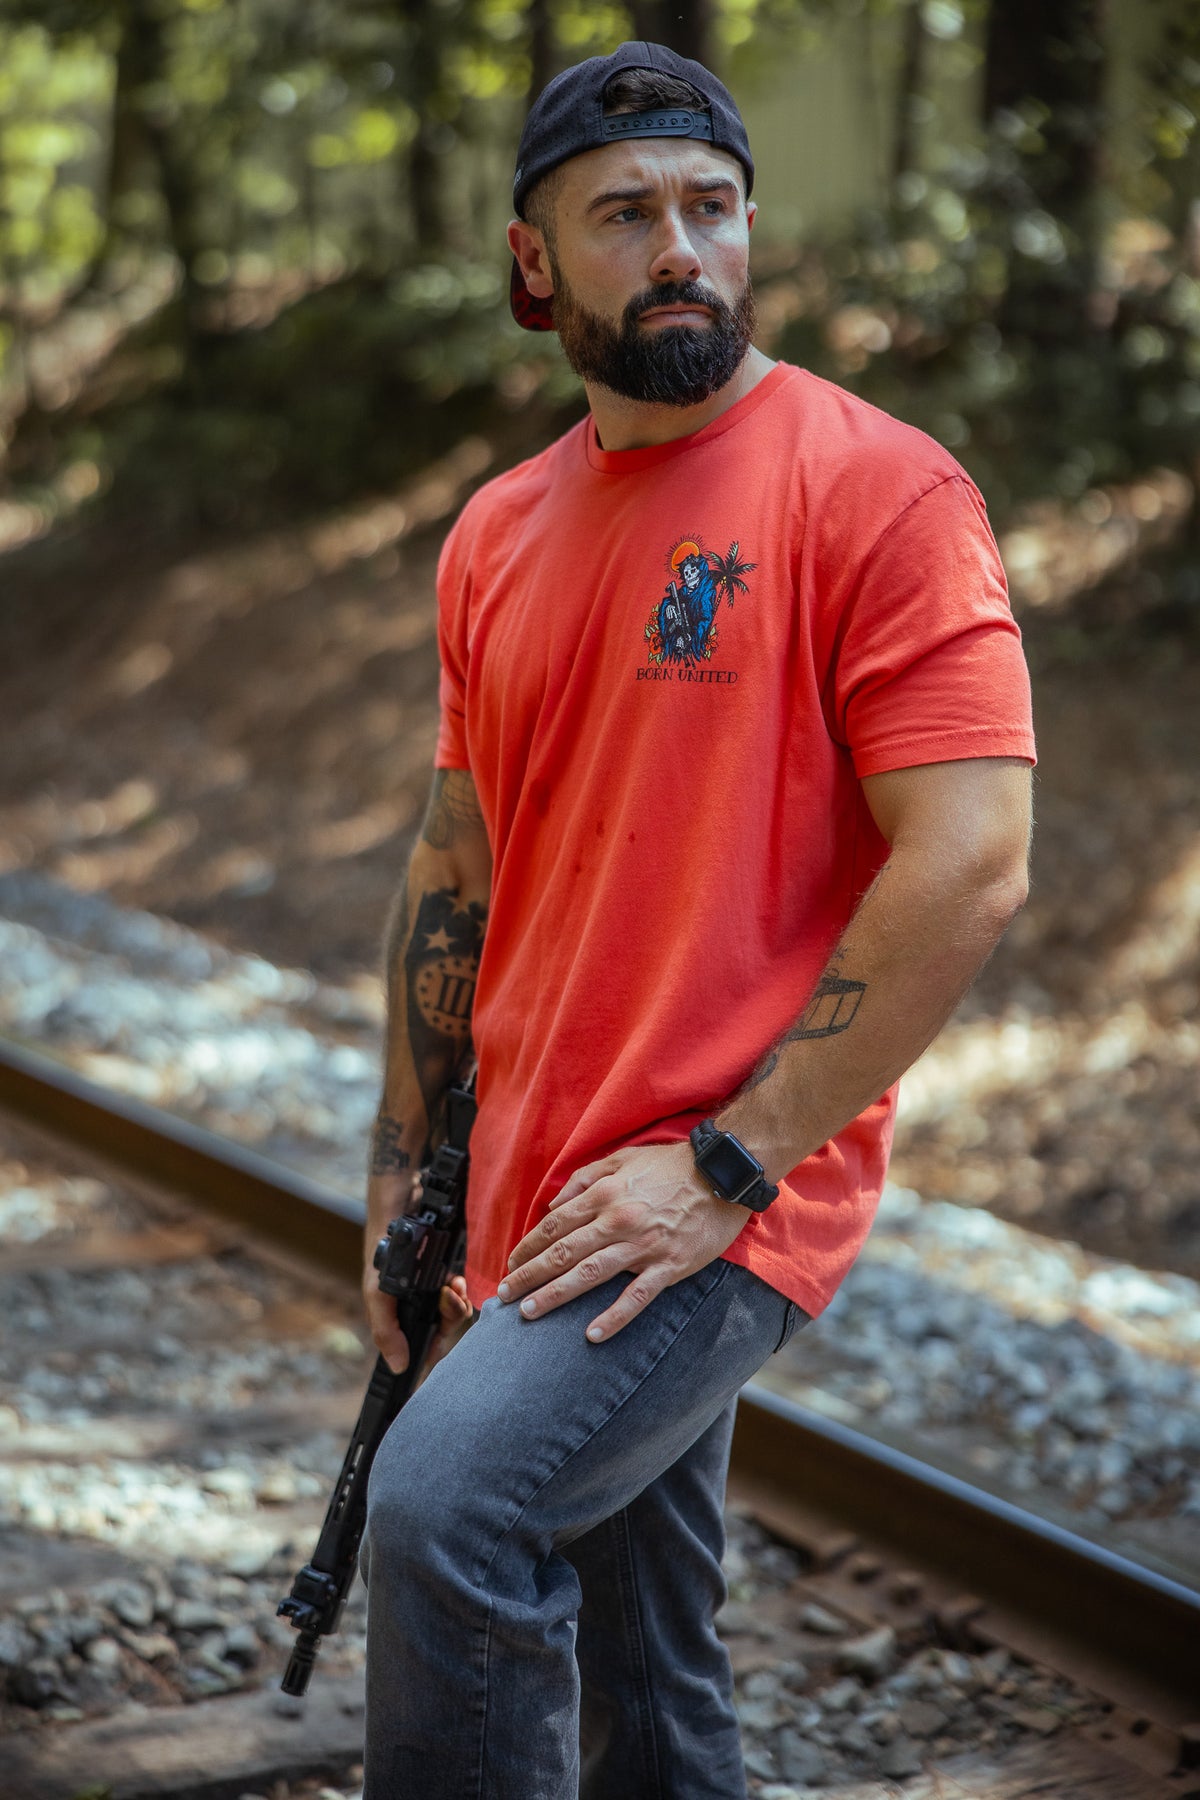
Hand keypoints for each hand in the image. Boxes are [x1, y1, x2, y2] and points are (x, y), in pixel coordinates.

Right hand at [363, 1261, 473, 1376]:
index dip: (431, 1352)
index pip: (419, 1347)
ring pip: (453, 1313)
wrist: (402, 1215)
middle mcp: (417, 1310)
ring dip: (456, 1303)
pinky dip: (460, 1290)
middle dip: (449, 1318)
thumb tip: (398, 1367)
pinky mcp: (447, 1279)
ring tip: (452, 1287)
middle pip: (441, 1330)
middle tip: (448, 1300)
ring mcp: (433, 1294)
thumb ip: (386, 1331)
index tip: (440, 1347)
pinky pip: (460, 1295)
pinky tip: (455, 1281)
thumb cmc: (383, 1259)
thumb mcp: (377, 1296)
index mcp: (399, 1319)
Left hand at [497, 1142, 747, 1341]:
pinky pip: (636, 1297)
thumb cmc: (670, 1166)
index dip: (528, 1247)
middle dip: (529, 1276)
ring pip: (589, 1275)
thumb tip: (553, 1207)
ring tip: (529, 1312)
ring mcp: (642, 1247)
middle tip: (503, 1296)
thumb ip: (584, 1181)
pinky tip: (592, 1335)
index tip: (511, 1264)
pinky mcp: (668, 1266)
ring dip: (555, 1295)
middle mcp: (617, 1221)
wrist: (722, 1173)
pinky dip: (614, 1317)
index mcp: (604, 1195)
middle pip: (563, 1253)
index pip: (554, 1226)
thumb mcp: (621, 1160)